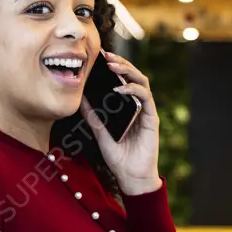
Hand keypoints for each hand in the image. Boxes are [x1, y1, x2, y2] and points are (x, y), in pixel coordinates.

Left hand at [79, 51, 160, 195]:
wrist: (131, 176)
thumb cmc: (118, 157)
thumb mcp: (100, 133)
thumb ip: (93, 116)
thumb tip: (80, 99)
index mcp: (126, 107)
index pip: (122, 80)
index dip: (113, 67)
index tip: (99, 57)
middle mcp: (138, 106)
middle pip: (133, 76)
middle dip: (120, 63)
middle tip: (105, 55)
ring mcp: (146, 111)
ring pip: (141, 82)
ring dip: (128, 71)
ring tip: (113, 66)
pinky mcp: (151, 118)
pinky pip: (145, 98)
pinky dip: (133, 89)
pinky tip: (120, 87)